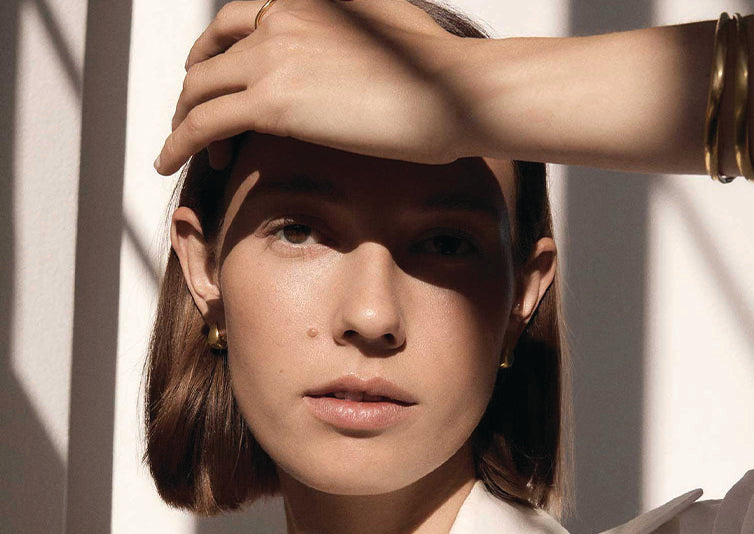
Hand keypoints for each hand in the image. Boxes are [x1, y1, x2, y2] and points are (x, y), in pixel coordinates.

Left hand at [154, 0, 479, 174]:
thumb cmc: (436, 75)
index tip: (215, 87)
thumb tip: (351, 45)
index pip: (236, 23)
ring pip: (200, 91)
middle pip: (209, 56)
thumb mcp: (391, 27)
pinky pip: (204, 123)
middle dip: (194, 92)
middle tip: (191, 125)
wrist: (452, 95)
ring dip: (182, 123)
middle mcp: (279, 17)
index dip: (216, 57)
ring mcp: (272, 55)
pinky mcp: (272, 102)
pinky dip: (178, 143)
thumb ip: (356, 25)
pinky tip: (168, 163)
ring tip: (175, 153)